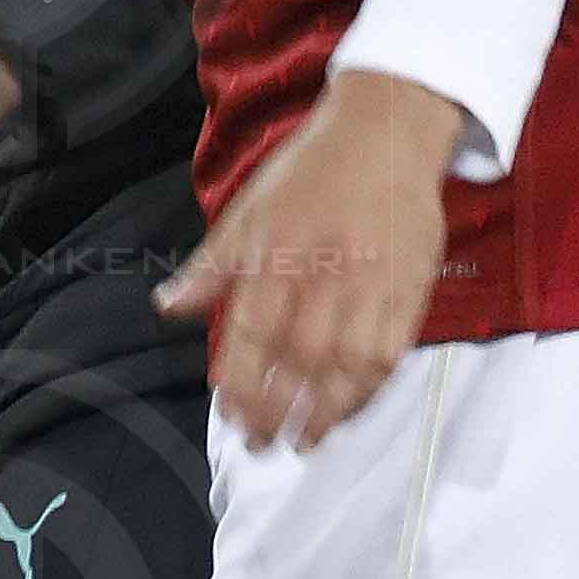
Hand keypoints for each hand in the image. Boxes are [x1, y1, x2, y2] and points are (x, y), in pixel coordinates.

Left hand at [162, 66, 458, 450]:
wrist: (386, 134)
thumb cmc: (308, 173)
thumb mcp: (245, 210)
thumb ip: (209, 267)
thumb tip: (166, 307)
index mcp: (275, 252)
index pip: (251, 331)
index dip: (241, 380)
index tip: (231, 415)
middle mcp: (323, 273)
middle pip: (299, 358)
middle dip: (278, 409)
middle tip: (262, 444)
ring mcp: (373, 283)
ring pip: (349, 364)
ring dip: (326, 412)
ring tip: (304, 441)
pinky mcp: (412, 289)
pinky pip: (392, 352)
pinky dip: (369, 390)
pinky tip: (348, 411)